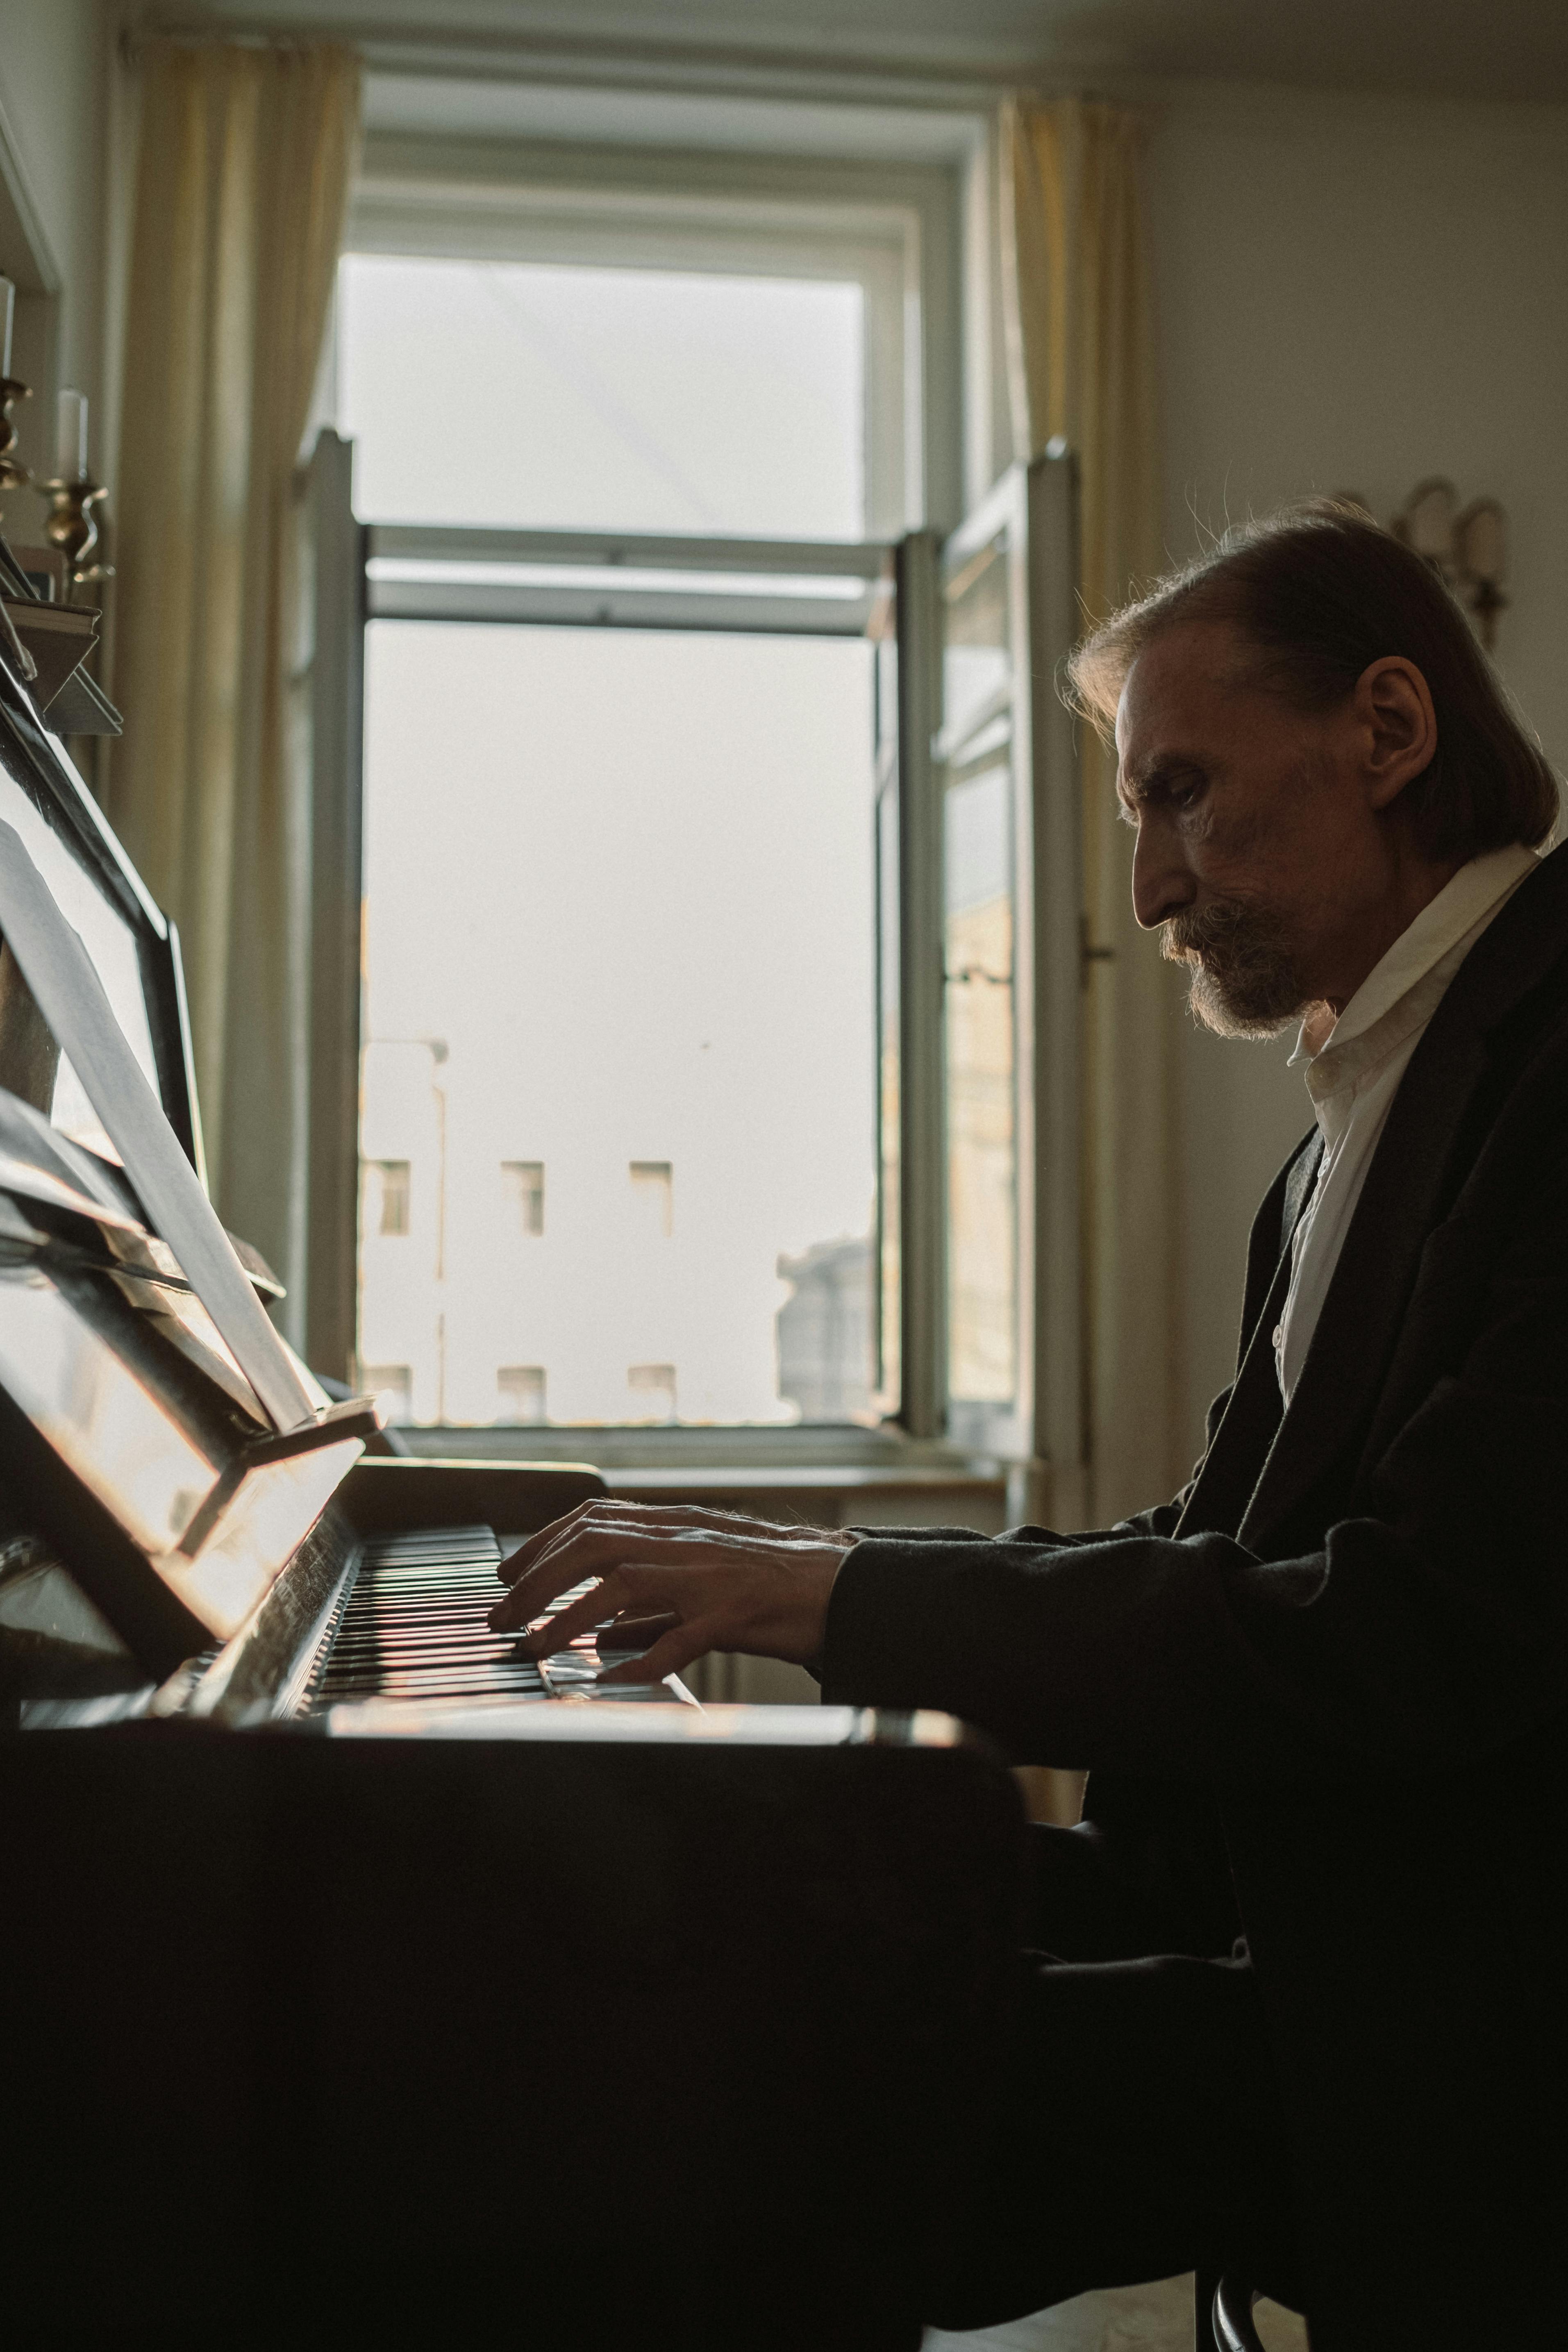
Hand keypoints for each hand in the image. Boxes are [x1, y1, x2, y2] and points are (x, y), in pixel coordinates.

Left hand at [488, 1500, 856, 1686]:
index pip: (594, 1520)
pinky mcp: (736, 1612)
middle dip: (536, 1580)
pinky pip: (680, 1637)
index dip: (542, 1544)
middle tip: (500, 1618)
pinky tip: (612, 1681)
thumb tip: (601, 1638)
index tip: (506, 1574)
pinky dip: (641, 1660)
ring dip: (568, 1617)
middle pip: (593, 1545)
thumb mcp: (705, 1581)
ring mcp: (711, 1575)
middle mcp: (688, 1542)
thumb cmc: (776, 1585)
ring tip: (534, 1648)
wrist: (846, 1585)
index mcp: (679, 1527)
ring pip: (622, 1584)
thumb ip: (653, 1607)